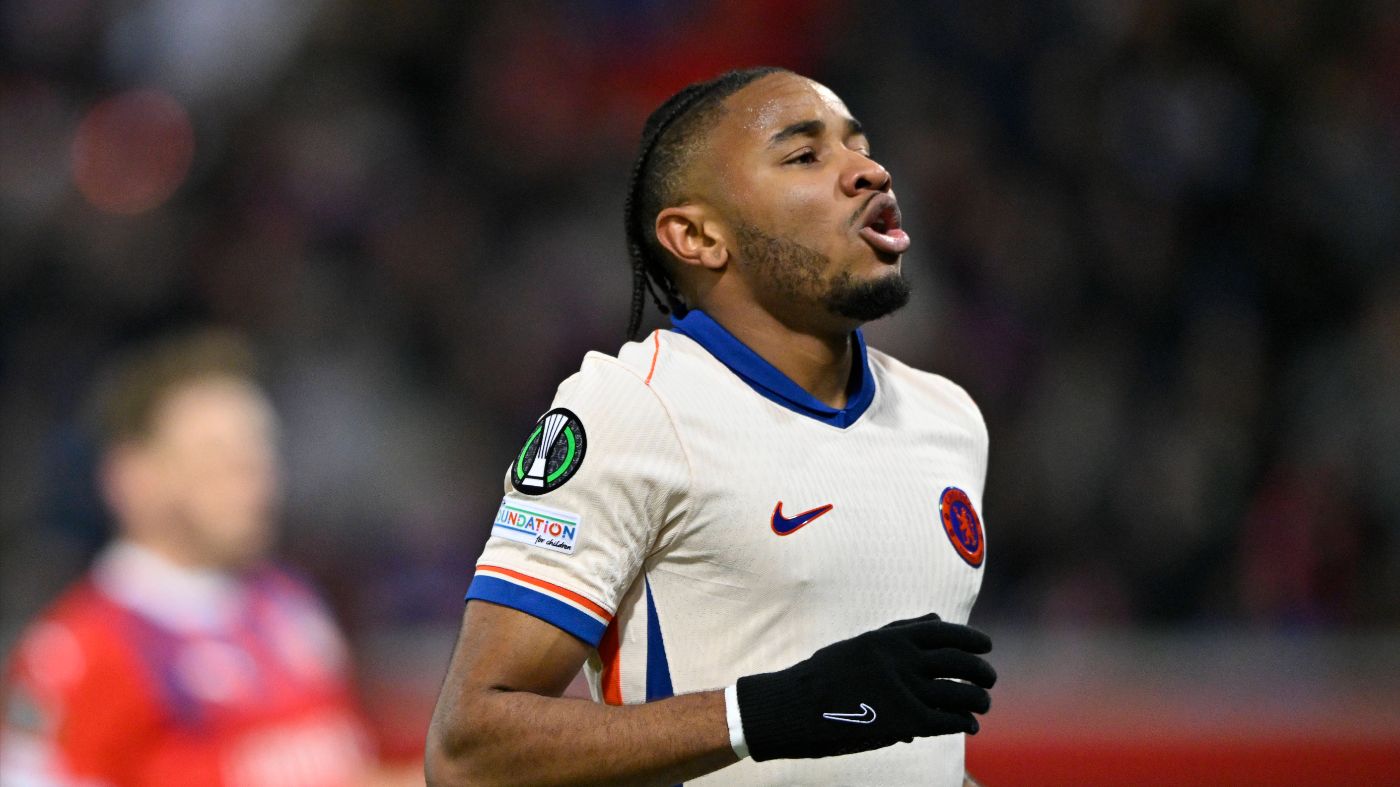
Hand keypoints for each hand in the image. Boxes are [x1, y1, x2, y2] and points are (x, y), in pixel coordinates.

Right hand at [735, 613, 995, 760]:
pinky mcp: (905, 722)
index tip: (986, 646)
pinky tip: (968, 725)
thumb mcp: (861, 644)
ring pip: (961, 693)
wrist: (793, 706)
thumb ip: (899, 631)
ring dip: (979, 700)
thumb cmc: (824, 675)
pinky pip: (949, 721)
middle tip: (989, 679)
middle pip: (960, 663)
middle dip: (982, 672)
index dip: (972, 639)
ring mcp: (905, 692)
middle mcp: (902, 661)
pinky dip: (964, 723)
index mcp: (890, 638)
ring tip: (982, 704)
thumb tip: (936, 618)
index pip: (946, 633)